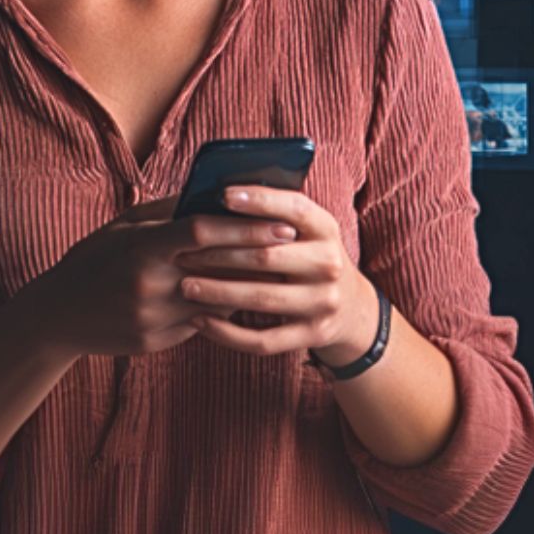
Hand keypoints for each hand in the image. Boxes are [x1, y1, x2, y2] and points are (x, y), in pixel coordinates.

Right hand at [29, 194, 301, 360]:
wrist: (57, 314)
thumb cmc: (93, 260)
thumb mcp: (123, 227)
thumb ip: (167, 211)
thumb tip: (212, 192)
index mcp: (142, 248)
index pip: (204, 232)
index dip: (246, 226)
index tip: (281, 223)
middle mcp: (149, 284)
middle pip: (219, 267)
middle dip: (260, 255)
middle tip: (293, 246)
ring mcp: (152, 317)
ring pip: (215, 302)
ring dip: (244, 287)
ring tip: (273, 273)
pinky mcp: (154, 343)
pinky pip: (198, 325)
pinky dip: (217, 311)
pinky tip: (234, 301)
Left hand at [176, 185, 379, 363]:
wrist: (351, 307)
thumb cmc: (308, 255)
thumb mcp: (305, 230)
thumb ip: (274, 213)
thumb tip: (219, 194)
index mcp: (325, 228)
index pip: (294, 209)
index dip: (259, 201)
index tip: (222, 195)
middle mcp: (329, 264)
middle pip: (267, 257)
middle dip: (220, 254)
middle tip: (182, 252)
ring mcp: (322, 303)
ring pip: (261, 298)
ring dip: (218, 292)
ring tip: (185, 286)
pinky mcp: (312, 335)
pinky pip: (263, 339)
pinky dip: (228, 333)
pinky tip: (201, 320)